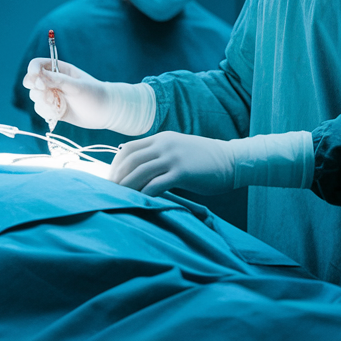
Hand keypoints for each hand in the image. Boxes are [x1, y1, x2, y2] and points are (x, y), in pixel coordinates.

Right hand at [22, 58, 114, 129]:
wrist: (105, 112)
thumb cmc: (94, 94)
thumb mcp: (77, 86)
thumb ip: (58, 81)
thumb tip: (38, 76)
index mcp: (59, 69)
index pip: (37, 65)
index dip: (32, 71)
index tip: (35, 80)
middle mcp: (53, 81)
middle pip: (32, 81)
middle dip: (35, 89)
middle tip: (47, 94)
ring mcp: (53, 95)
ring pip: (35, 97)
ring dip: (42, 102)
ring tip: (56, 105)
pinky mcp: (54, 109)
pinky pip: (41, 109)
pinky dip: (46, 112)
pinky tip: (58, 114)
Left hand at [109, 132, 235, 195]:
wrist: (231, 160)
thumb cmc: (204, 160)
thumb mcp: (178, 150)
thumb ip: (160, 155)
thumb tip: (140, 171)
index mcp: (161, 138)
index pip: (129, 148)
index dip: (116, 164)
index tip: (110, 179)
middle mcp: (164, 145)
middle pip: (131, 160)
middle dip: (117, 177)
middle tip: (110, 192)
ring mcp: (173, 157)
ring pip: (140, 171)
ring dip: (127, 186)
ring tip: (119, 198)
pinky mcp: (182, 172)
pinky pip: (156, 184)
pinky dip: (144, 194)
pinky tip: (139, 202)